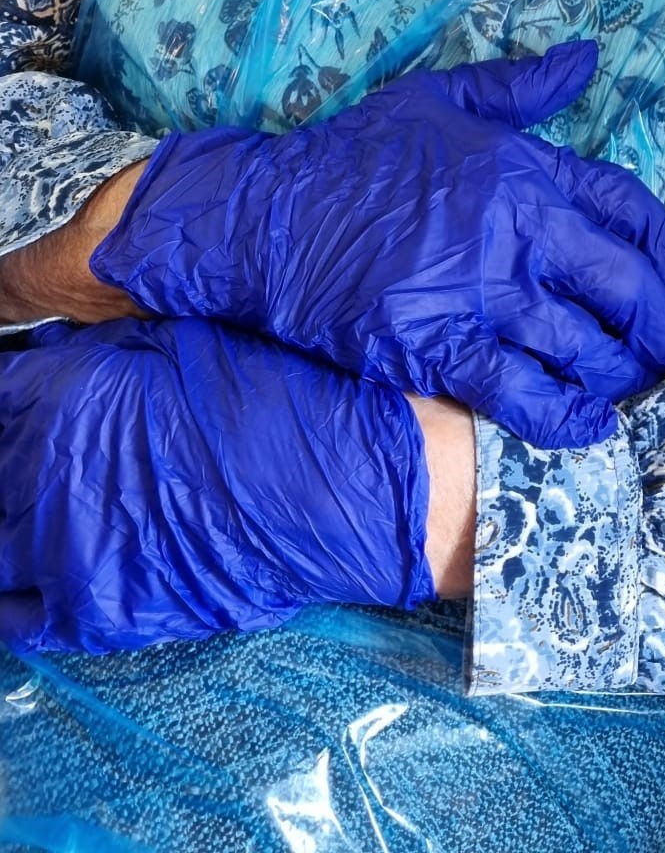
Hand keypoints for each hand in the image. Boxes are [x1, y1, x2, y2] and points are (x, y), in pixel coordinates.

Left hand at [0, 316, 432, 654]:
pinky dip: (5, 591)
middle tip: (31, 438)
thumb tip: (53, 351)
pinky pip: (11, 614)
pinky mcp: (94, 610)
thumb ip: (104, 349)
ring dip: (1, 513)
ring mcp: (62, 549)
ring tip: (29, 501)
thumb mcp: (189, 338)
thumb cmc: (284, 395)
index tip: (18, 387)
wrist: (342, 481)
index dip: (6, 386)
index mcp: (66, 395)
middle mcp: (47, 473)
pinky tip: (21, 566)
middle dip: (4, 444)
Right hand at [89, 42, 664, 444]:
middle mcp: (516, 229)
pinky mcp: (438, 346)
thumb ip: (523, 85)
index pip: (629, 211)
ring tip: (636, 389)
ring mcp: (479, 292)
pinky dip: (564, 414)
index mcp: (526, 169)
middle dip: (663, 327)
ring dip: (621, 372)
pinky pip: (520, 391)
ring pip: (582, 343)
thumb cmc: (355, 154)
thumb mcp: (442, 98)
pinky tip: (590, 425)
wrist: (268, 217)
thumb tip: (587, 56)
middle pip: (622, 285)